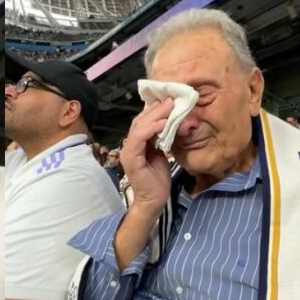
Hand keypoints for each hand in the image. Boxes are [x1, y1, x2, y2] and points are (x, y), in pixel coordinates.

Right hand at [120, 99, 173, 216]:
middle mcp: (129, 144)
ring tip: (169, 107)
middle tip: (171, 99)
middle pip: (140, 120)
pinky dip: (151, 129)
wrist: (153, 200)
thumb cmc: (158, 179)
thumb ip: (162, 139)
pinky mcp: (131, 158)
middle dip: (157, 109)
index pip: (143, 121)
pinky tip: (163, 123)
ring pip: (139, 126)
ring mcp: (128, 151)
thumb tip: (172, 123)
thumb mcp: (162, 154)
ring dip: (155, 115)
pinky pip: (139, 138)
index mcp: (136, 143)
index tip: (170, 100)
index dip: (156, 110)